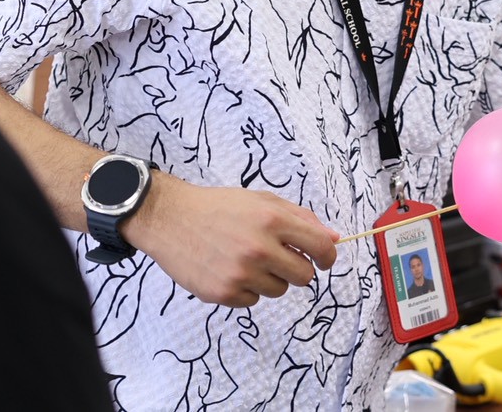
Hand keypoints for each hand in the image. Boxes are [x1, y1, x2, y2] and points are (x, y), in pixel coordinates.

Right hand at [125, 174, 338, 307]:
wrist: (169, 218)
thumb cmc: (217, 206)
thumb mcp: (260, 200)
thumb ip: (299, 217)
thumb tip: (333, 238)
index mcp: (272, 220)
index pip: (320, 247)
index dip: (327, 257)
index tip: (323, 260)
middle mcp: (259, 248)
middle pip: (304, 276)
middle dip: (296, 268)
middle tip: (276, 257)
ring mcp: (241, 273)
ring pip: (279, 290)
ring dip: (269, 278)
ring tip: (244, 259)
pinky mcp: (223, 293)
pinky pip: (253, 300)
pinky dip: (245, 289)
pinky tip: (228, 269)